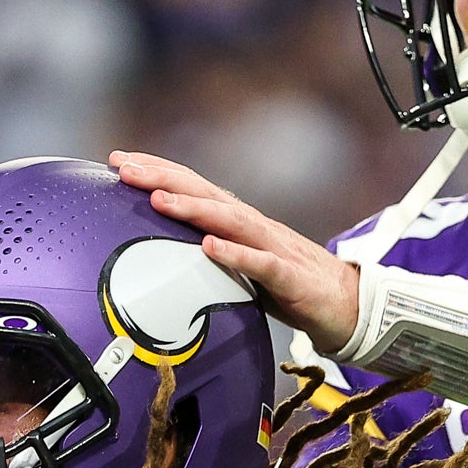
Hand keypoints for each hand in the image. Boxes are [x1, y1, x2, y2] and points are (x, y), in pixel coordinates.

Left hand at [109, 151, 361, 352]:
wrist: (349, 306)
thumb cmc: (292, 287)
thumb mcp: (243, 267)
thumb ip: (212, 256)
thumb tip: (168, 255)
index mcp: (240, 222)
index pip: (194, 187)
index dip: (158, 171)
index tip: (118, 161)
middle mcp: (254, 225)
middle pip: (204, 193)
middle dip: (162, 178)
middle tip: (123, 168)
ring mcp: (273, 247)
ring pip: (229, 220)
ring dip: (193, 208)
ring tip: (159, 200)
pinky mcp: (291, 276)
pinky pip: (260, 263)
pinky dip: (234, 253)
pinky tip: (209, 246)